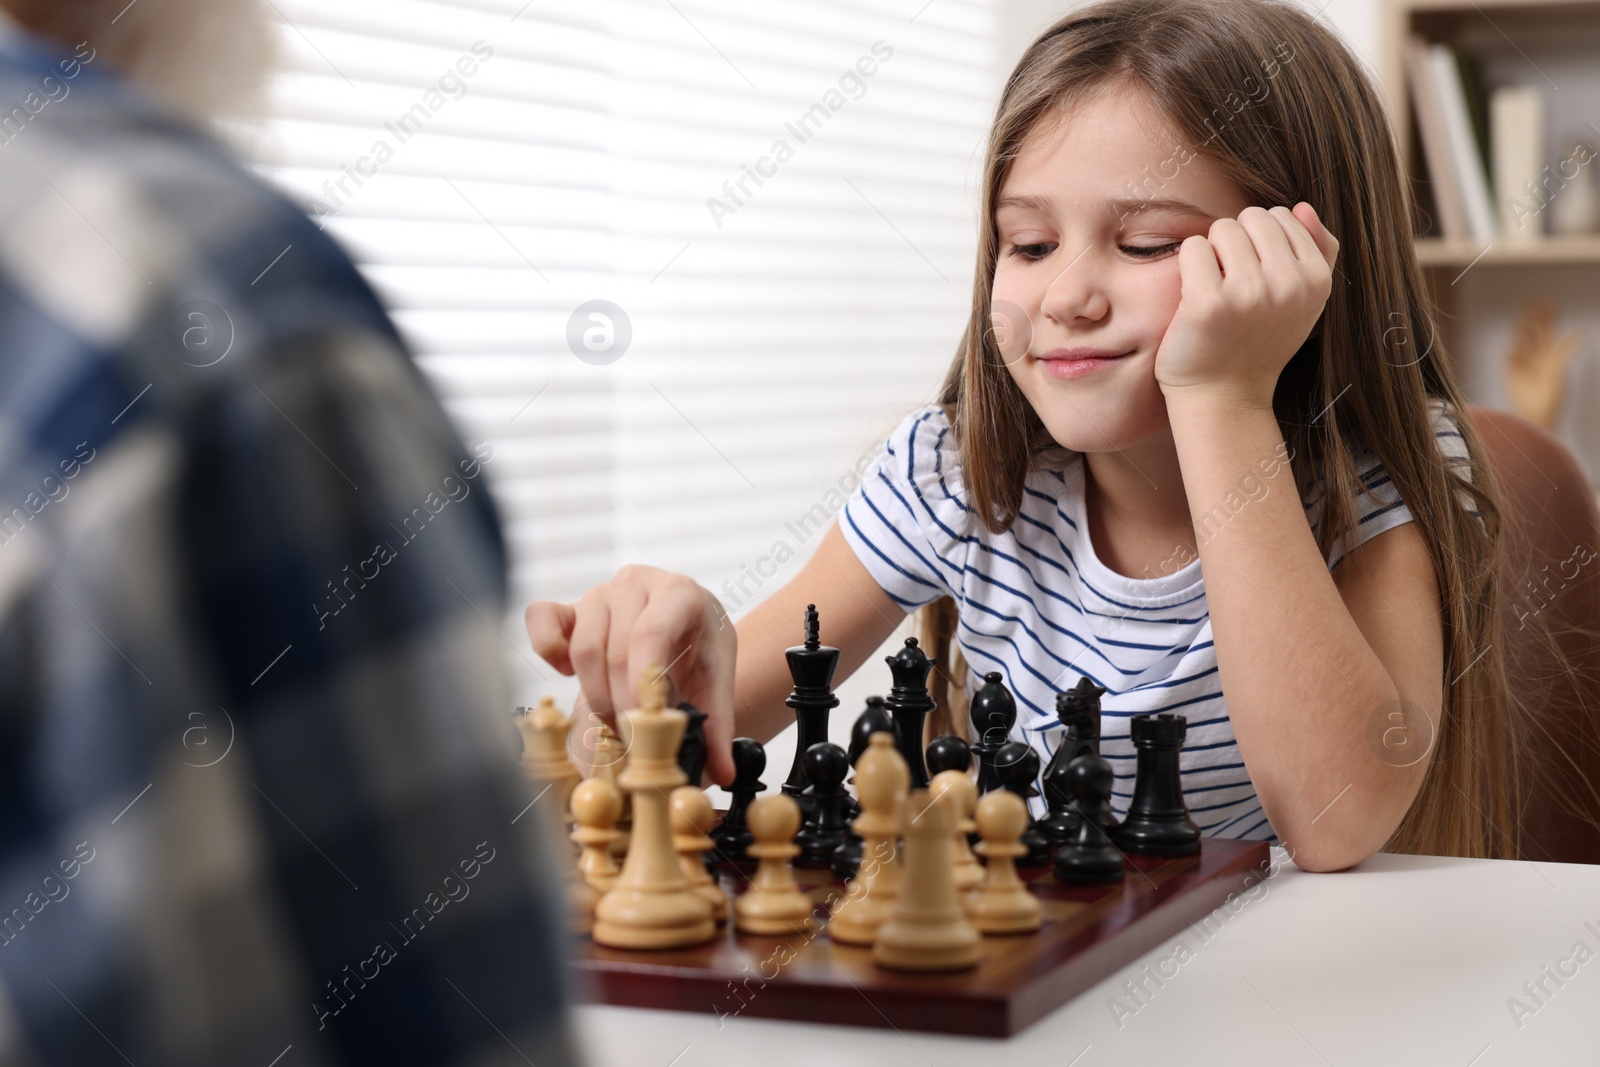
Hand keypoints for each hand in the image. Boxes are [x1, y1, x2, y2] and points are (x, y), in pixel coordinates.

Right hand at [525, 565, 735, 786]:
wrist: (684, 628)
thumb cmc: (699, 653)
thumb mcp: (715, 685)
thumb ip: (718, 728)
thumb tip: (724, 773)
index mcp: (679, 592)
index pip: (651, 633)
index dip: (640, 681)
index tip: (642, 721)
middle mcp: (636, 583)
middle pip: (614, 648)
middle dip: (620, 702)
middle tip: (632, 737)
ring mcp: (599, 592)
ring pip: (582, 647)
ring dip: (595, 694)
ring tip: (615, 720)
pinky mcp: (568, 605)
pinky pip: (541, 620)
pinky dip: (549, 652)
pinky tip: (570, 674)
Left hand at [1154, 202, 1338, 408]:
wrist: (1223, 397)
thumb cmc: (1258, 344)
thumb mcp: (1302, 303)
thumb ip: (1316, 251)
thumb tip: (1301, 207)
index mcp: (1316, 280)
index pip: (1281, 216)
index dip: (1259, 242)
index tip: (1256, 278)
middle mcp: (1289, 284)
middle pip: (1251, 217)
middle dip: (1235, 242)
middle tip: (1232, 285)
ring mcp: (1249, 293)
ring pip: (1222, 228)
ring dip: (1212, 253)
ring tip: (1216, 290)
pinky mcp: (1209, 302)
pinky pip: (1194, 247)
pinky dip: (1188, 266)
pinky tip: (1195, 296)